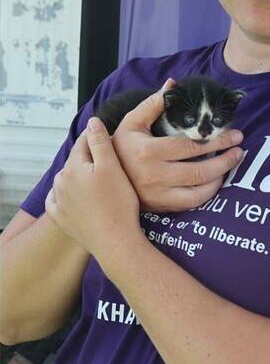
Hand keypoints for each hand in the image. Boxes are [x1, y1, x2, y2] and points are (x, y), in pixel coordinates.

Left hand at [45, 120, 141, 264]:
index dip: (99, 138)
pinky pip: (58, 201)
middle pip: (76, 161)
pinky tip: (74, 196)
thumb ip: (100, 141)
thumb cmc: (118, 203)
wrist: (115, 241)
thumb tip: (92, 122)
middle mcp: (61, 182)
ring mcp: (59, 201)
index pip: (85, 142)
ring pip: (67, 180)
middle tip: (108, 161)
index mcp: (74, 166)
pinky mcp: (62, 218)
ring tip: (96, 179)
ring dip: (79, 175)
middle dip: (89, 158)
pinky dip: (65, 196)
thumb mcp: (112, 166)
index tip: (111, 139)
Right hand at [111, 80, 243, 212]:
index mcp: (148, 152)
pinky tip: (216, 181)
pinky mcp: (161, 207)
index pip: (190, 147)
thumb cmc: (120, 148)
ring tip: (231, 164)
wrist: (104, 179)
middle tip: (239, 150)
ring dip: (220, 178)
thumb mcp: (131, 123)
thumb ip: (153, 103)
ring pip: (198, 191)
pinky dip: (207, 194)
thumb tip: (173, 84)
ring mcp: (158, 194)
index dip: (216, 142)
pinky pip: (191, 203)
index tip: (234, 135)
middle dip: (225, 160)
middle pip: (199, 171)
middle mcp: (154, 176)